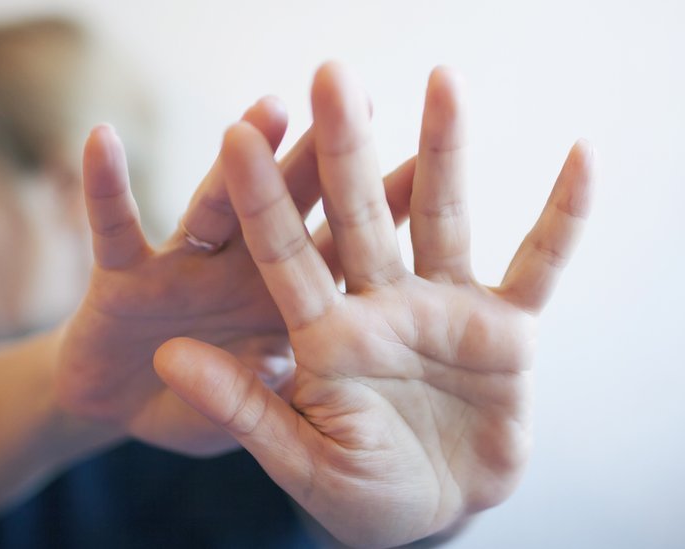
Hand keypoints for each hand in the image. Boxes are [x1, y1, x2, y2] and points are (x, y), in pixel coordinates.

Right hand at [54, 97, 418, 455]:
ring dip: (238, 161)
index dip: (378, 209)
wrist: (119, 413)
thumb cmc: (196, 408)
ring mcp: (182, 267)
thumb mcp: (245, 417)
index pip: (338, 249)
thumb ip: (265, 396)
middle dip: (320, 158)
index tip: (425, 162)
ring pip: (214, 206)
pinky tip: (101, 139)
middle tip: (359, 98)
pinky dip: (104, 188)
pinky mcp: (122, 274)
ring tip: (269, 111)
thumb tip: (283, 362)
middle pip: (286, 208)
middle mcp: (240, 271)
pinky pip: (114, 226)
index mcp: (282, 303)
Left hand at [155, 63, 594, 545]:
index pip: (283, 255)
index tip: (236, 135)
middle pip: (358, 215)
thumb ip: (241, 407)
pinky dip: (564, 216)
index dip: (261, 199)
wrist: (434, 513)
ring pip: (442, 217)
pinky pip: (540, 262)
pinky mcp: (505, 327)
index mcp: (322, 335)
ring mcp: (443, 308)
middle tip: (333, 75)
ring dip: (444, 151)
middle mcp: (378, 305)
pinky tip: (582, 157)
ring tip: (444, 79)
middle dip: (346, 148)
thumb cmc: (359, 494)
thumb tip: (167, 356)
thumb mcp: (299, 458)